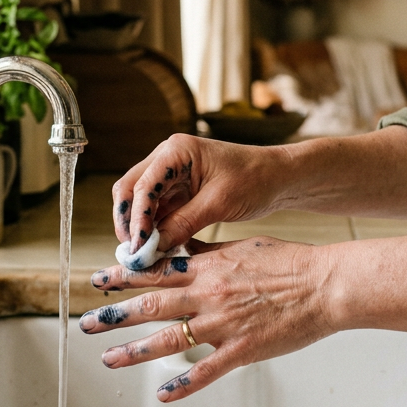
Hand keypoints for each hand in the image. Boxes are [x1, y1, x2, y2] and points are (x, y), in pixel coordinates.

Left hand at [80, 237, 336, 401]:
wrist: (324, 285)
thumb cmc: (289, 262)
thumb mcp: (240, 245)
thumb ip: (205, 249)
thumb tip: (178, 243)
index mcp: (206, 267)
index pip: (153, 271)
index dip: (121, 276)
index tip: (97, 280)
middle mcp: (207, 295)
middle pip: (149, 305)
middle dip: (113, 315)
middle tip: (86, 323)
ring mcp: (222, 324)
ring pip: (167, 340)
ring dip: (134, 351)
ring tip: (108, 359)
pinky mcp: (241, 351)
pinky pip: (204, 372)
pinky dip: (181, 385)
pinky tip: (162, 394)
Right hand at [112, 134, 281, 249]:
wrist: (279, 178)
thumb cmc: (254, 180)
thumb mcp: (219, 203)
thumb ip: (183, 223)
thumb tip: (152, 248)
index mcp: (176, 151)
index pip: (142, 186)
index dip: (136, 219)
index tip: (138, 247)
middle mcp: (166, 158)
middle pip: (129, 190)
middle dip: (128, 222)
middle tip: (133, 253)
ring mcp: (170, 174)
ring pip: (139, 203)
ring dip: (139, 228)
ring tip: (144, 256)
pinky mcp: (177, 191)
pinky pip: (156, 211)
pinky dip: (154, 229)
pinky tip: (157, 249)